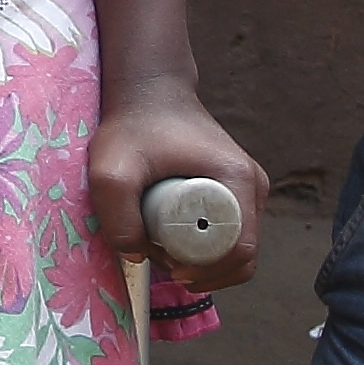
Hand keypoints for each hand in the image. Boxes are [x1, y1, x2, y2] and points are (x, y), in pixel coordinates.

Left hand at [84, 84, 263, 291]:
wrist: (148, 93)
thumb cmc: (133, 126)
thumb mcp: (111, 171)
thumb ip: (117, 216)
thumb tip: (138, 255)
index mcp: (238, 181)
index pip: (240, 250)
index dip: (208, 271)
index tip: (171, 268)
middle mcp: (252, 186)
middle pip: (241, 254)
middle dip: (204, 270)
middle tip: (163, 260)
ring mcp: (247, 189)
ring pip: (235, 247)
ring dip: (203, 261)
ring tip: (163, 245)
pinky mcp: (236, 192)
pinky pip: (228, 234)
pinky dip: (204, 247)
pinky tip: (172, 238)